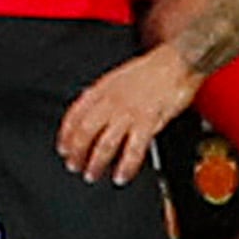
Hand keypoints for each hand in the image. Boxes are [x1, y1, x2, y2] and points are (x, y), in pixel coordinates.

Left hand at [59, 41, 197, 184]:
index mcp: (101, 90)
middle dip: (76, 153)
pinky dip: (125, 166)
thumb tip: (88, 110)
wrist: (176, 62)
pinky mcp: (148, 122)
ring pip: (104, 144)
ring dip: (95, 163)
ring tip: (92, 175)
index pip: (74, 115)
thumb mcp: (117, 77)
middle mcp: (111, 102)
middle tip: (73, 166)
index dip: (65, 135)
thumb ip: (102, 95)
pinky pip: (133, 150)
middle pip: (84, 132)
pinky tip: (121, 175)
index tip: (63, 148)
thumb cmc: (151, 69)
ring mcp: (128, 113)